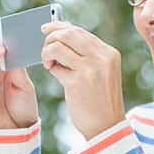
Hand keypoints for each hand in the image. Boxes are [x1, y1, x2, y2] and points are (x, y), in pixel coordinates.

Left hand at [41, 21, 124, 139]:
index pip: (80, 31)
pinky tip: (54, 72)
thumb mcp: (101, 72)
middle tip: (45, 49)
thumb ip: (86, 55)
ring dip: (47, 52)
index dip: (60, 27)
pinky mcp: (77, 82)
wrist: (107, 126)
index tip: (46, 29)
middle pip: (68, 34)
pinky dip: (51, 68)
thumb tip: (60, 36)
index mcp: (109, 53)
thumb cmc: (100, 99)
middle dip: (51, 38)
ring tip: (48, 63)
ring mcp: (90, 69)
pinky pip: (56, 67)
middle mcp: (102, 58)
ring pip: (58, 46)